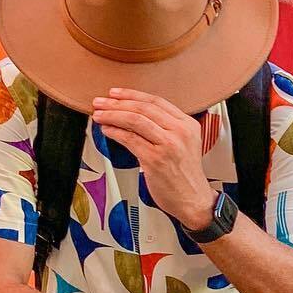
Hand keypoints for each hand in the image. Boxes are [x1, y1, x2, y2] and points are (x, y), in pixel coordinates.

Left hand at [91, 88, 215, 231]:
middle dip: (117, 103)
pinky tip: (107, 130)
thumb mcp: (185, 144)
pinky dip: (115, 132)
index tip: (116, 93)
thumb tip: (136, 116)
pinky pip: (130, 139)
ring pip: (135, 121)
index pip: (156, 101)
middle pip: (143, 108)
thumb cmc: (185, 175)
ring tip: (99, 115)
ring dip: (113, 115)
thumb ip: (168, 128)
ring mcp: (168, 145)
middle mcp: (180, 132)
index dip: (132, 94)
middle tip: (101, 102)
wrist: (193, 200)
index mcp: (188, 124)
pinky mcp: (155, 159)